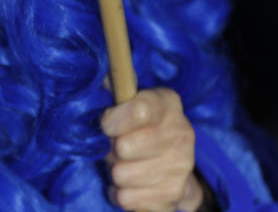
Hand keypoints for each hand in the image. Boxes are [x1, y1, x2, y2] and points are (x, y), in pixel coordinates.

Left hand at [101, 87, 202, 211]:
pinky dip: (121, 193)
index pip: (140, 109)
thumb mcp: (128, 101)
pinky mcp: (173, 194)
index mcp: (167, 103)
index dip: (114, 119)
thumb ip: (112, 90)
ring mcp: (181, 166)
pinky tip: (130, 183)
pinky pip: (128, 198)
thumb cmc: (139, 126)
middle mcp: (181, 132)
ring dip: (115, 171)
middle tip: (115, 147)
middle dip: (110, 149)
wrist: (173, 165)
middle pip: (125, 146)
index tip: (105, 125)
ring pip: (122, 174)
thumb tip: (96, 79)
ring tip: (123, 164)